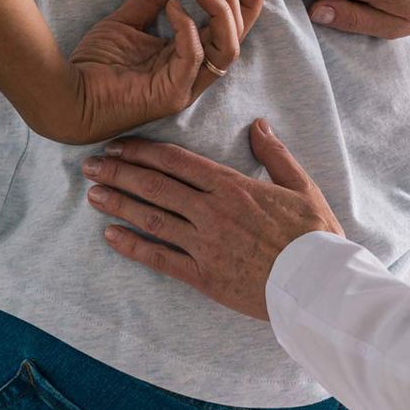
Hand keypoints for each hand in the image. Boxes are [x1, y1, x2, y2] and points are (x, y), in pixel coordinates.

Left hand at [54, 0, 265, 145]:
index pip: (227, 32)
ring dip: (221, 11)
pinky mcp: (172, 94)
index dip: (244, 6)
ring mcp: (185, 87)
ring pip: (227, 48)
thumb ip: (148, 0)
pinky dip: (188, 26)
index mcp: (187, 59)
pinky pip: (195, 56)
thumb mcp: (126, 23)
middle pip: (234, 37)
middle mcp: (192, 74)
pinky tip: (172, 6)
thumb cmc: (93, 66)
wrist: (65, 95)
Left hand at [82, 118, 344, 320]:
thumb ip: (275, 154)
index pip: (176, 161)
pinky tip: (111, 236)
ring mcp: (204, 244)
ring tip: (92, 194)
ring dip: (118, 204)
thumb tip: (258, 125)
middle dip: (119, 172)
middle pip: (155, 186)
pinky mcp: (203, 276)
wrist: (318, 284)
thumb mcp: (301, 185)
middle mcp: (211, 211)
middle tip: (91, 164)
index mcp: (232, 186)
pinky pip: (160, 258)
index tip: (119, 144)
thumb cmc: (314, 234)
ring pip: (151, 218)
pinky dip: (132, 246)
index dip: (142, 150)